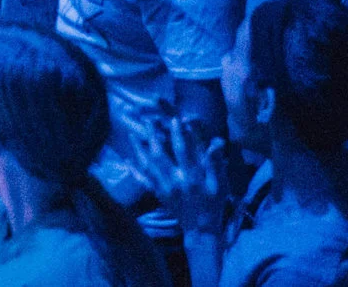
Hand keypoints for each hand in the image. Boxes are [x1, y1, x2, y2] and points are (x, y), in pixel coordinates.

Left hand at [133, 113, 226, 234]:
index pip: (183, 150)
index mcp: (192, 177)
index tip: (173, 117)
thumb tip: (215, 142)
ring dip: (139, 148)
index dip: (178, 133)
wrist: (201, 229)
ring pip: (148, 165)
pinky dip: (134, 170)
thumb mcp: (220, 185)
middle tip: (146, 118)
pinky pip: (143, 180)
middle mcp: (175, 180)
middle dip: (152, 135)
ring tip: (131, 134)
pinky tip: (127, 160)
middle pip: (160, 154)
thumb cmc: (214, 203)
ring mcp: (163, 188)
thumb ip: (215, 163)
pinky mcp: (157, 194)